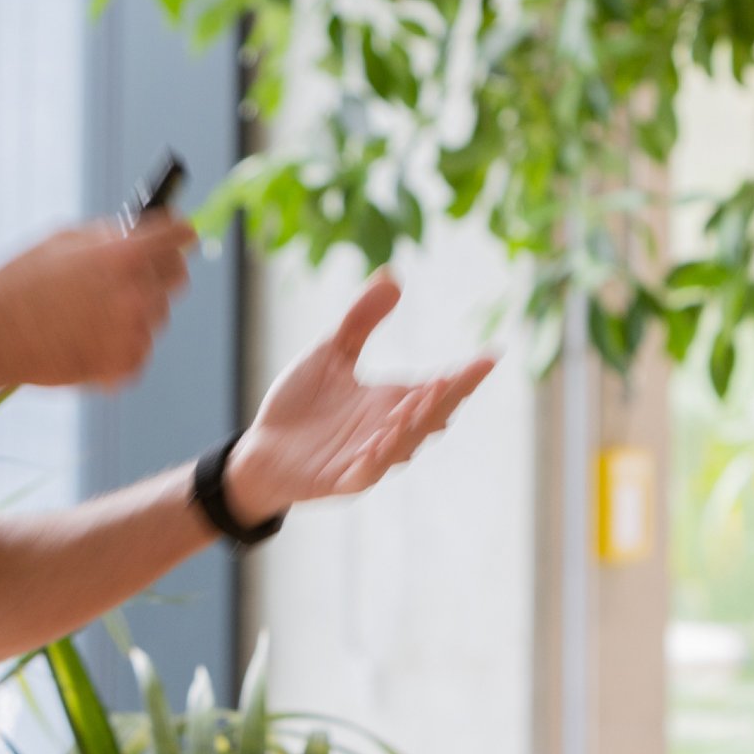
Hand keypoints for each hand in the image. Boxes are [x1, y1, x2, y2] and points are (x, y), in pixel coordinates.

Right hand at [0, 214, 197, 400]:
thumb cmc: (18, 285)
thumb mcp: (61, 241)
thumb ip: (108, 236)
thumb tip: (138, 234)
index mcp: (124, 254)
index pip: (179, 235)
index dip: (178, 233)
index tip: (177, 236)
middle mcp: (136, 292)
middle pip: (177, 278)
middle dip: (158, 274)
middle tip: (129, 279)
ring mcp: (133, 333)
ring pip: (157, 318)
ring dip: (135, 315)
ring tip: (90, 317)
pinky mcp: (124, 366)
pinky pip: (139, 353)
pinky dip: (120, 350)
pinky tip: (87, 342)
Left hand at [224, 271, 494, 524]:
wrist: (262, 450)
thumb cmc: (300, 403)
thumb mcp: (331, 352)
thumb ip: (361, 319)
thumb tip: (393, 274)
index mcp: (391, 401)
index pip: (437, 386)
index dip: (464, 375)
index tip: (491, 356)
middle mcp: (388, 430)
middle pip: (428, 415)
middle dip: (445, 397)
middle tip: (461, 376)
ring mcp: (368, 457)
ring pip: (402, 442)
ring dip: (413, 423)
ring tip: (425, 398)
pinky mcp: (342, 479)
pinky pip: (365, 471)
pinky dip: (375, 458)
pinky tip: (379, 441)